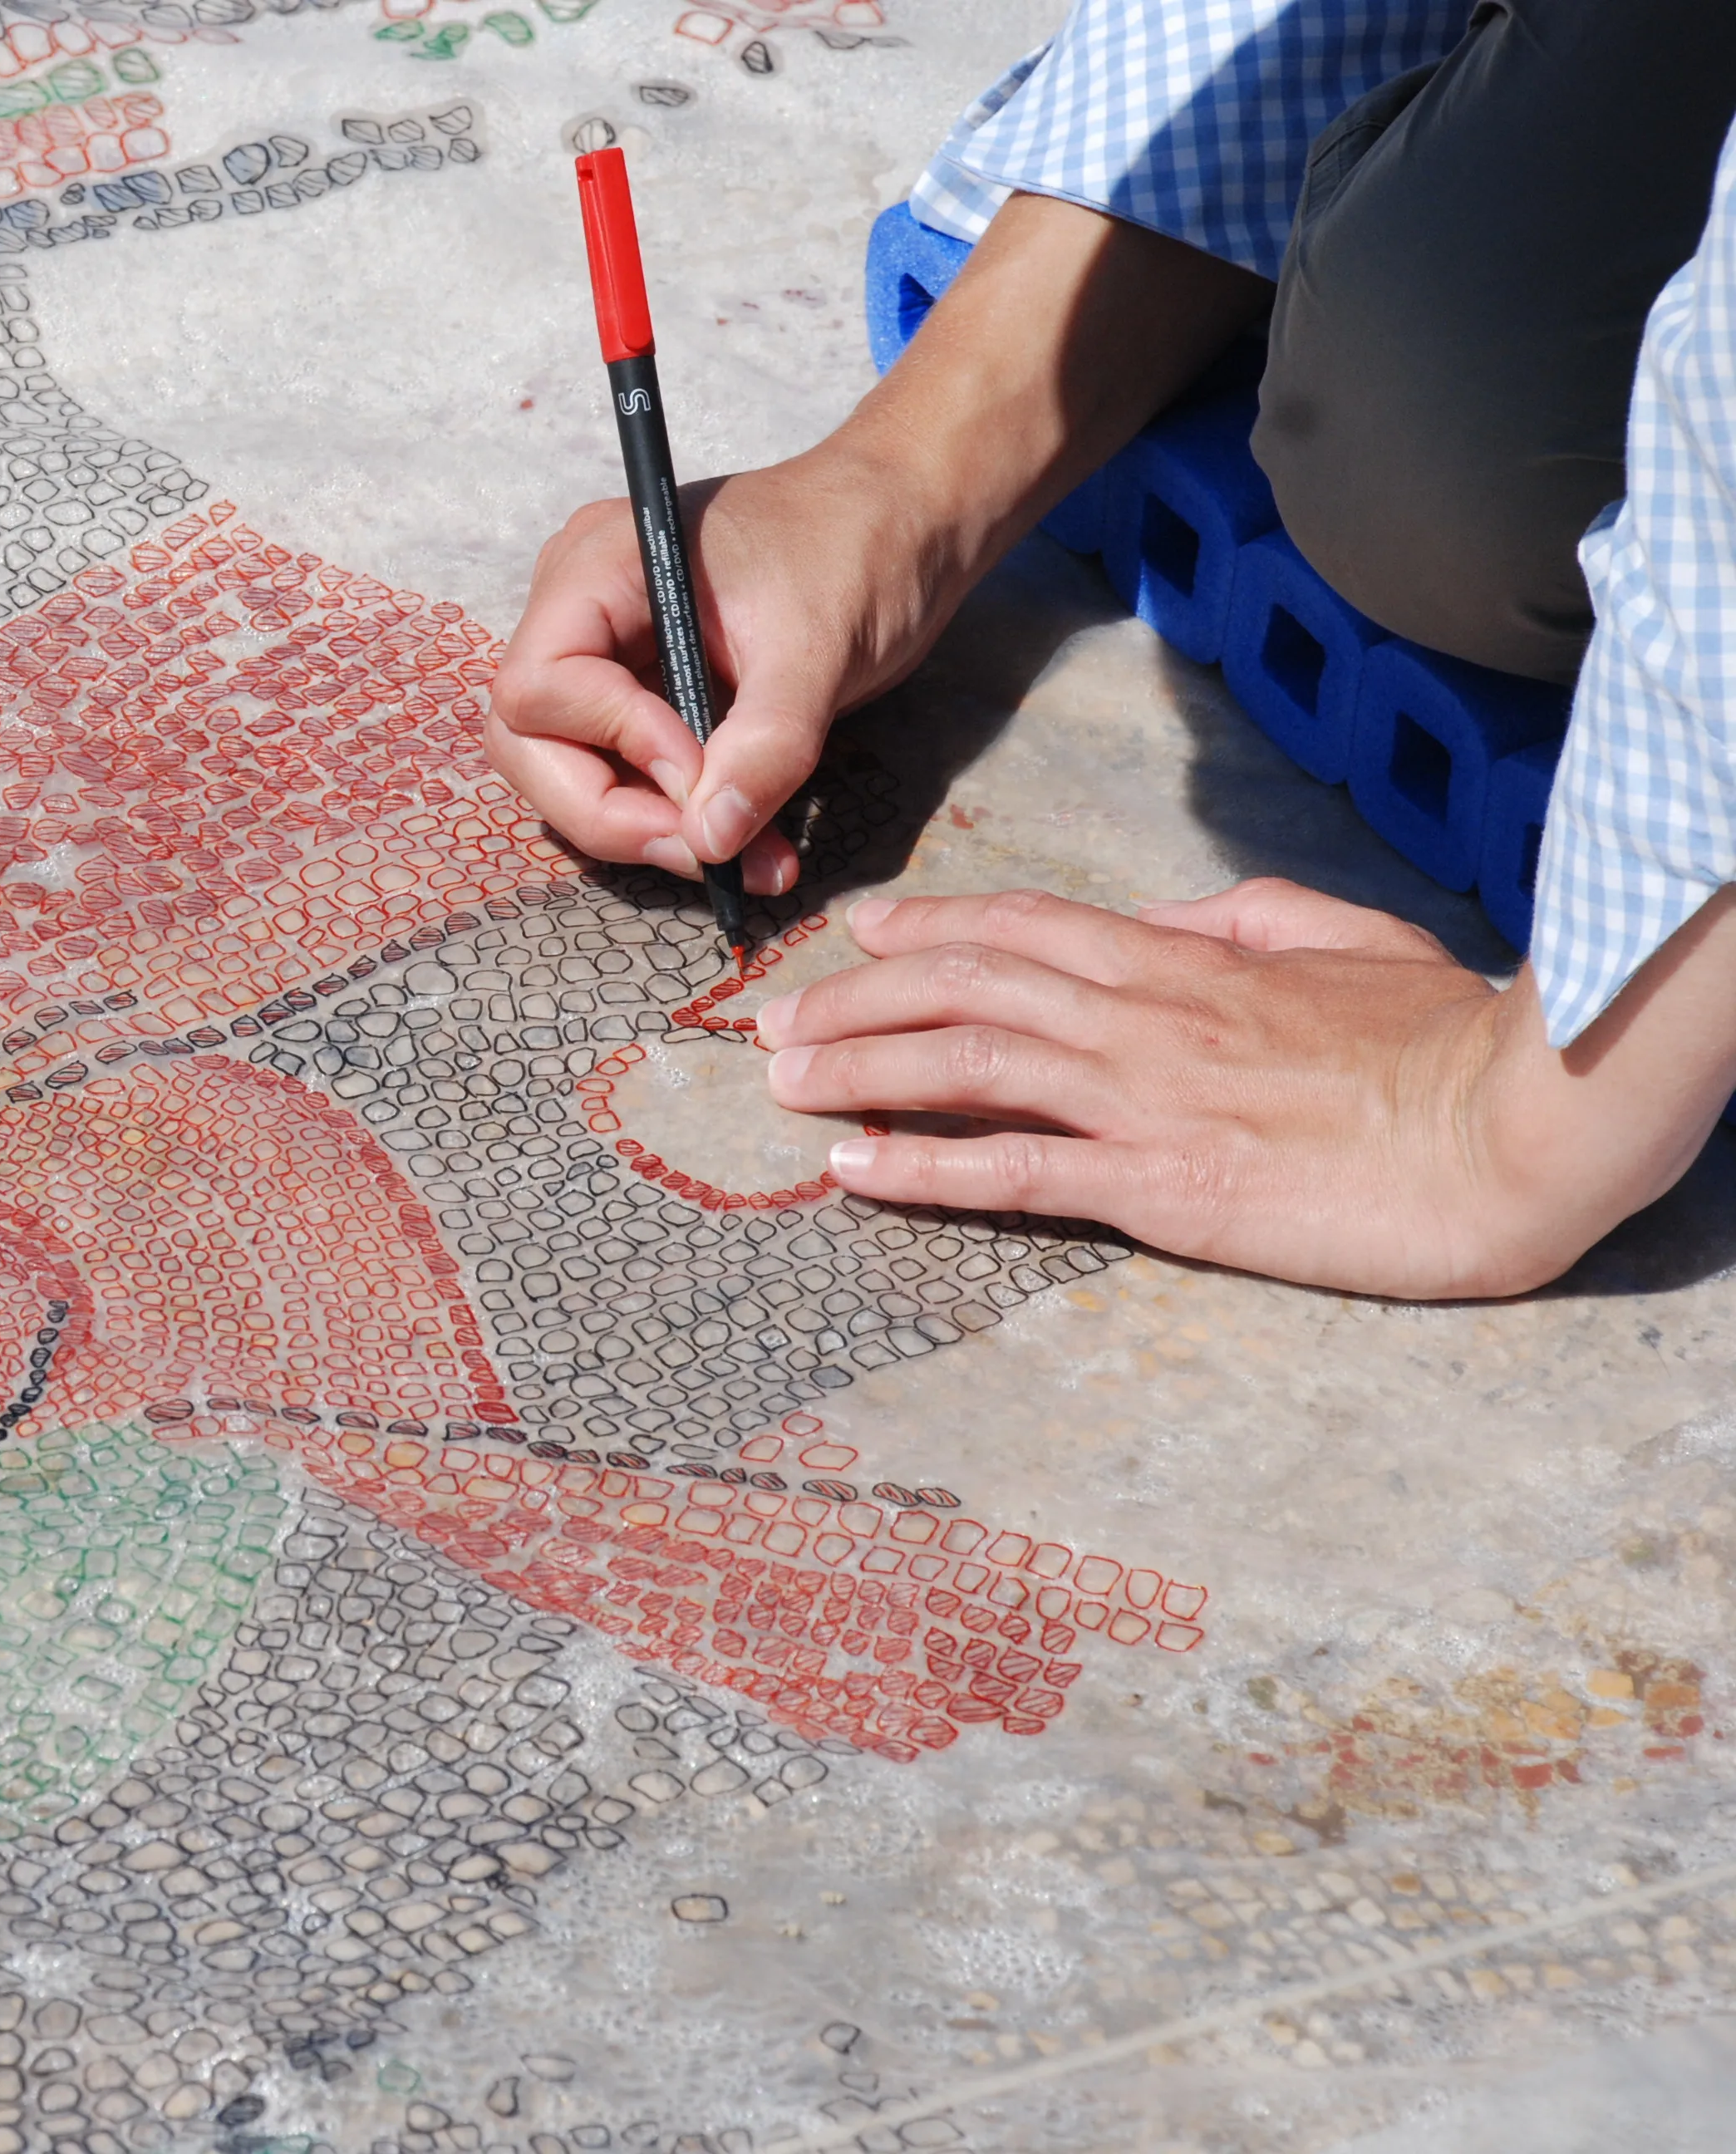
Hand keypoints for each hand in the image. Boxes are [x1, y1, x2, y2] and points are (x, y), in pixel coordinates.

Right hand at [486, 192, 1275, 889]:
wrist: (907, 520)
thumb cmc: (861, 546)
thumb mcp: (820, 647)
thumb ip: (765, 745)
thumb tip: (711, 841)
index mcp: (600, 567)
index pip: (539, 685)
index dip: (608, 742)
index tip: (697, 770)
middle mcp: (579, 611)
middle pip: (529, 744)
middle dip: (609, 813)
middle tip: (704, 852)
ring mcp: (604, 657)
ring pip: (570, 775)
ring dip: (649, 833)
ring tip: (748, 862)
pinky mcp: (640, 698)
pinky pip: (627, 779)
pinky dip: (683, 823)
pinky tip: (753, 849)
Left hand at [754, 880, 1735, 1298]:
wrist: (1511, 1124)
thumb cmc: (1445, 1040)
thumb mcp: (1345, 938)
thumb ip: (1244, 919)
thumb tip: (1170, 917)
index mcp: (1188, 958)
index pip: (1026, 926)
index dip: (931, 925)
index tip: (859, 931)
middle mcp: (1144, 1016)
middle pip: (965, 987)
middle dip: (857, 998)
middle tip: (775, 1018)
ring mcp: (1144, 1098)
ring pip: (966, 1063)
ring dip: (860, 1067)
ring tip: (780, 1080)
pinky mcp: (1160, 1183)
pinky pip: (1013, 1171)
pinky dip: (920, 1166)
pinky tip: (850, 1169)